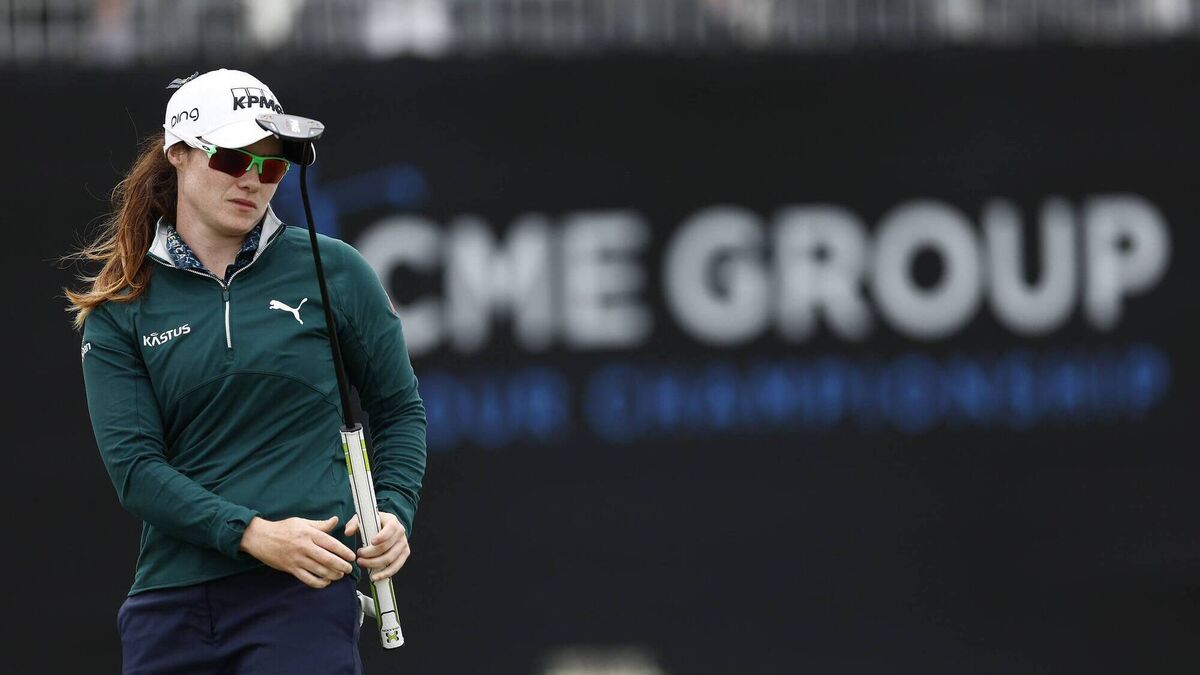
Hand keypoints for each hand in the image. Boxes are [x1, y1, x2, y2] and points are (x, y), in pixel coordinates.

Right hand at [239, 516, 355, 588]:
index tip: (351, 556)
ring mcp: (297, 559)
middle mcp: (304, 547)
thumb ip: (320, 524)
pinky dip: (318, 583)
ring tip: (339, 576)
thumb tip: (336, 520)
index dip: (343, 551)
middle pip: (327, 559)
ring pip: (319, 570)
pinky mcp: (290, 569)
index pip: (331, 543)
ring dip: (332, 575)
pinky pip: (307, 579)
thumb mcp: (301, 522)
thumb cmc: (282, 528)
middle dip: (341, 565)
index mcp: (309, 534)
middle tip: (349, 569)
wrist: (260, 537)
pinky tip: (325, 582)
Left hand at [344, 512, 410, 582]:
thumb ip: (354, 524)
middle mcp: (400, 532)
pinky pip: (395, 567)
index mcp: (392, 521)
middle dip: (370, 554)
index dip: (382, 537)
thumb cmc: (373, 523)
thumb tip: (348, 532)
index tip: (371, 542)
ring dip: (374, 564)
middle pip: (386, 547)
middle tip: (359, 556)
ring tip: (362, 563)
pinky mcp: (404, 554)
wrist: (386, 527)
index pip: (390, 529)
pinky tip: (374, 577)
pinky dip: (385, 574)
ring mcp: (403, 544)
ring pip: (389, 559)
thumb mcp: (363, 519)